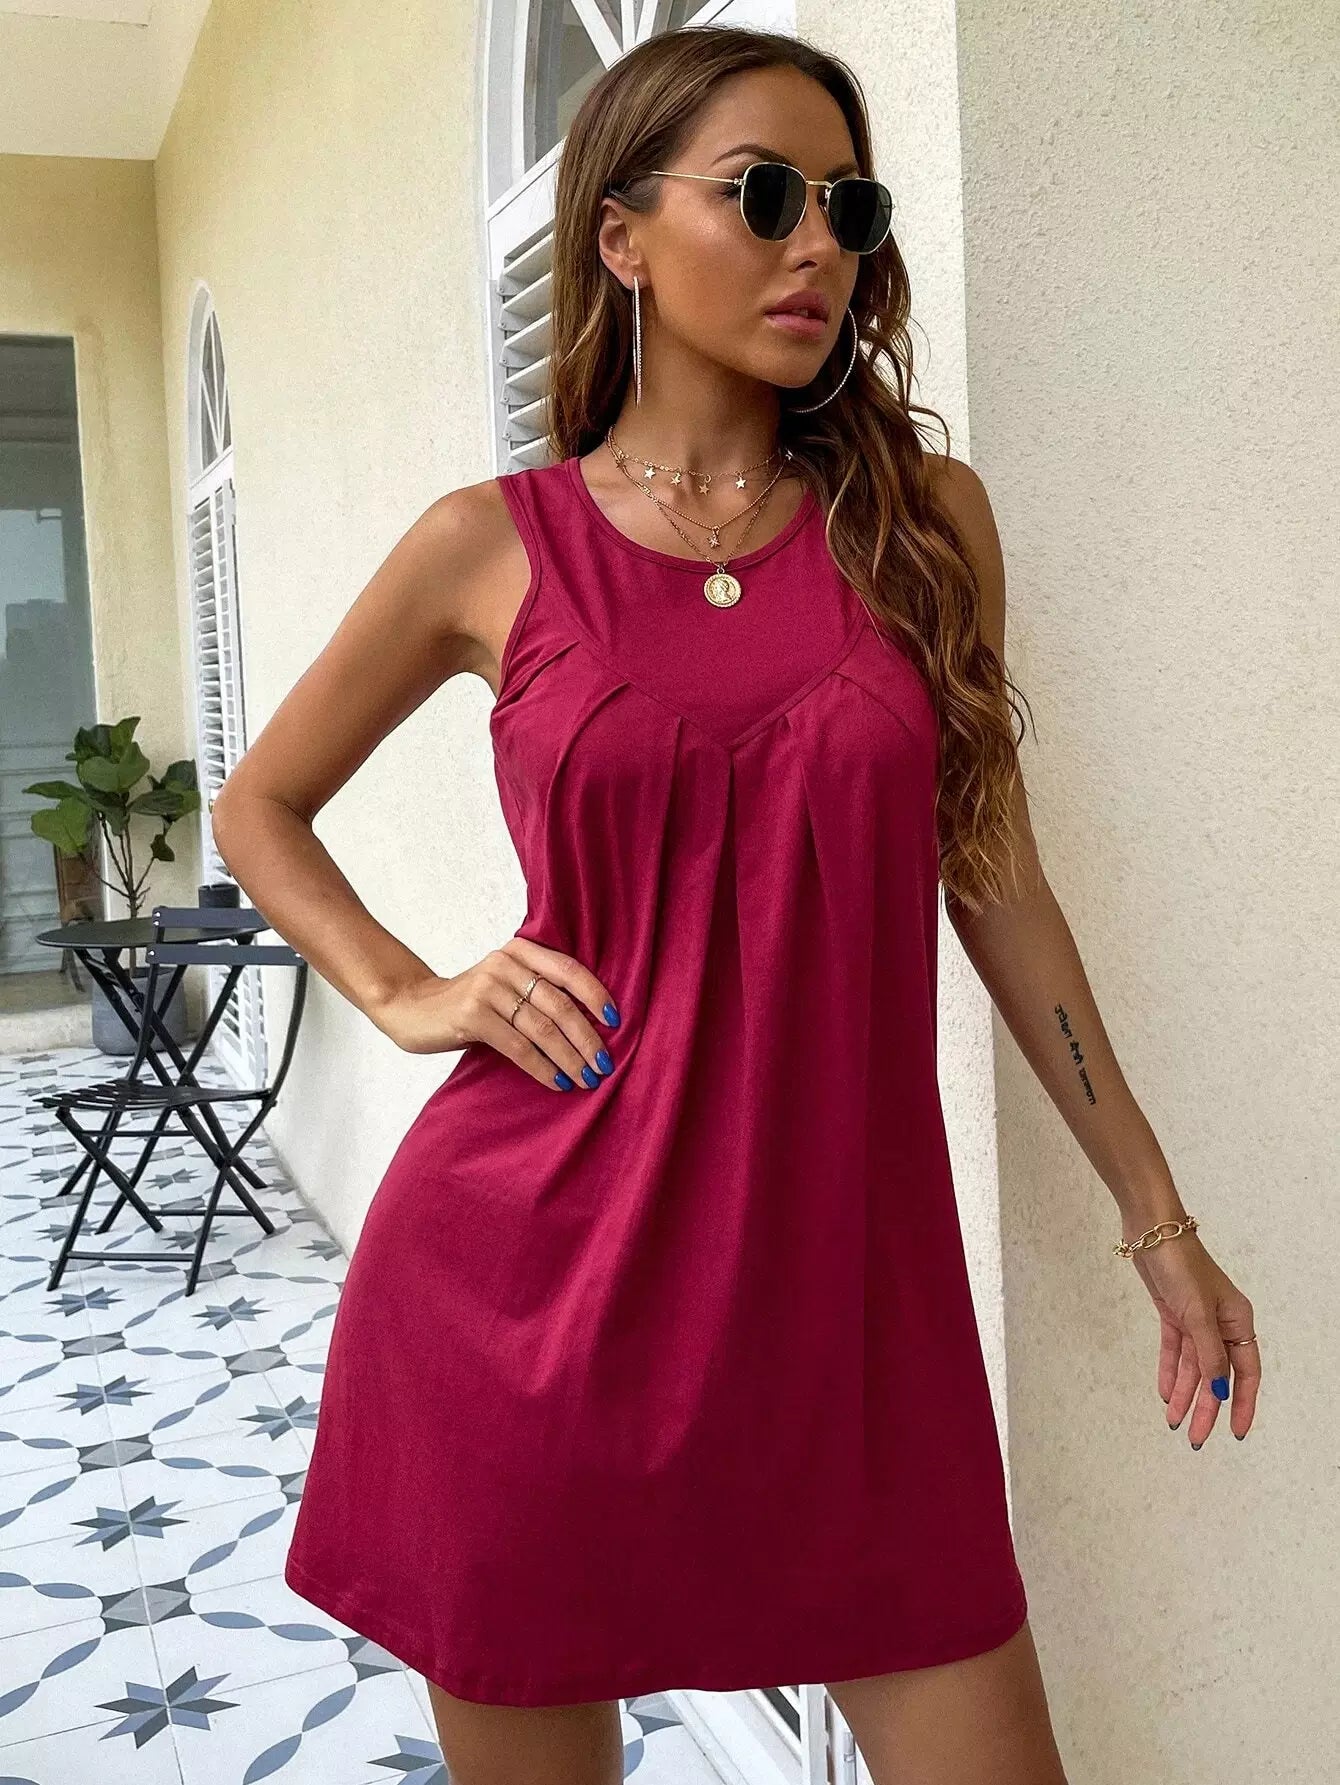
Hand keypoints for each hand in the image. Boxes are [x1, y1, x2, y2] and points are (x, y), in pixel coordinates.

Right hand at [371, 937, 620, 1091]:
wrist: (412, 1007)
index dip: (596, 996)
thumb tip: (592, 1026)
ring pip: (542, 1028)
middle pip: (560, 1004)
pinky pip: (518, 1046)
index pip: (569, 970)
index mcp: (520, 951)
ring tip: (587, 1079)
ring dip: (570, 1058)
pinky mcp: (472, 1015)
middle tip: (605, 1065)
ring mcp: (487, 988)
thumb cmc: (470, 1003)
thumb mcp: (505, 985)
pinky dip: (543, 1067)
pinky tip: (558, 1082)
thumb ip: (538, 992)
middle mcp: (505, 963)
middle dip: (587, 1038)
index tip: (616, 1023)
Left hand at [1126, 1226, 1259, 1445]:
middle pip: (1216, 1375)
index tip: (1235, 1433)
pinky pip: (1175, 1351)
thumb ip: (1209, 1354)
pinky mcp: (1174, 1314)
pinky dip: (1171, 1372)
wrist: (1153, 1232)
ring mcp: (1197, 1320)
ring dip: (1185, 1394)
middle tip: (1195, 1438)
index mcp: (1238, 1322)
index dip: (1242, 1404)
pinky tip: (1166, 1394)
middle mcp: (1221, 1324)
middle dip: (1206, 1408)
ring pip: (1194, 1367)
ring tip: (1174, 1422)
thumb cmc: (1182, 1266)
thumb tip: (1219, 1390)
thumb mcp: (1197, 1313)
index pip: (1246, 1373)